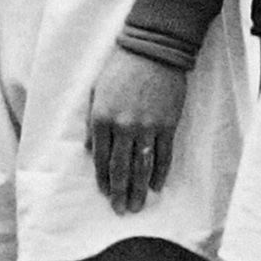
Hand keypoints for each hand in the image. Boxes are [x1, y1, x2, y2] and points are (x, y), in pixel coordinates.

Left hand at [84, 39, 188, 213]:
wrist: (153, 50)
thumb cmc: (120, 68)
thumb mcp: (96, 92)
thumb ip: (93, 123)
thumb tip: (93, 150)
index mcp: (101, 118)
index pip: (101, 158)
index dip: (103, 179)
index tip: (105, 194)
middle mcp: (123, 127)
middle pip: (121, 168)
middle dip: (120, 192)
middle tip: (120, 210)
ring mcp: (147, 127)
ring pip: (142, 167)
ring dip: (139, 189)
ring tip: (137, 206)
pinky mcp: (167, 125)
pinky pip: (163, 155)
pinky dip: (160, 173)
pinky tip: (157, 186)